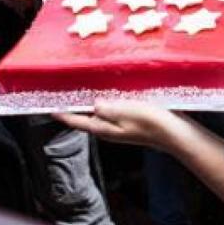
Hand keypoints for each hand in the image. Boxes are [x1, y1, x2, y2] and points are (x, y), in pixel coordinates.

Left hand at [53, 100, 188, 150]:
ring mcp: (118, 126)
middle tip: (63, 93)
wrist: (174, 134)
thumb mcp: (126, 112)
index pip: (77, 122)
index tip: (49, 109)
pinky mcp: (128, 121)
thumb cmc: (151, 123)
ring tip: (80, 90)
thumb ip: (107, 108)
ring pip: (98, 114)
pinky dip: (104, 102)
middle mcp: (108, 129)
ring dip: (89, 103)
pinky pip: (110, 110)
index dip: (62, 115)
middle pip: (85, 118)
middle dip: (74, 108)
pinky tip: (107, 92)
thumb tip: (93, 105)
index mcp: (104, 129)